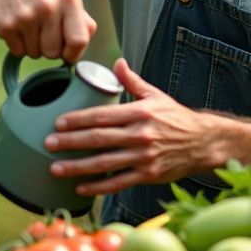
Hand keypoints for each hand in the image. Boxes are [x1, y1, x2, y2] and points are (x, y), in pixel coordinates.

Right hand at [0, 0, 95, 62]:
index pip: (78, 40)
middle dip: (49, 49)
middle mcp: (48, 7)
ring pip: (35, 54)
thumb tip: (87, 40)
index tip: (67, 53)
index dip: (73, 53)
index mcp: (68, 1)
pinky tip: (17, 27)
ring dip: (32, 46)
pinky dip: (17, 45)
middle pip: (53, 53)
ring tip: (29, 27)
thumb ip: (82, 19)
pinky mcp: (7, 25)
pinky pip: (17, 52)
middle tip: (43, 33)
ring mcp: (26, 16)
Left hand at [43, 59, 220, 194]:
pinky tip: (80, 187)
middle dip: (70, 142)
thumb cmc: (176, 117)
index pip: (102, 115)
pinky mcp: (148, 175)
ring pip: (104, 163)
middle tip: (48, 144)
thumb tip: (117, 62)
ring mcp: (144, 157)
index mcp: (140, 113)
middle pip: (99, 139)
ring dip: (78, 167)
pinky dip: (98, 187)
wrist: (203, 142)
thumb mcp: (155, 95)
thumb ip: (132, 81)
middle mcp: (140, 134)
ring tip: (55, 168)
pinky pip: (118, 182)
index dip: (78, 119)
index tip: (58, 123)